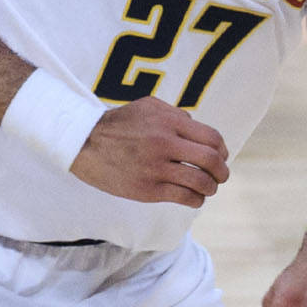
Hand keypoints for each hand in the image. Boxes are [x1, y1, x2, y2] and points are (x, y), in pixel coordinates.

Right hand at [71, 98, 229, 206]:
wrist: (84, 143)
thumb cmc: (118, 124)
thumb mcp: (147, 106)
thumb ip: (175, 114)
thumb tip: (197, 127)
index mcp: (168, 123)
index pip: (212, 138)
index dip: (223, 150)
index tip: (222, 157)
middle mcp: (165, 144)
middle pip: (211, 161)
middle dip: (222, 172)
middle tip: (221, 176)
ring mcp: (156, 169)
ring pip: (201, 182)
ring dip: (211, 188)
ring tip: (208, 188)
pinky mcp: (148, 190)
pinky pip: (184, 197)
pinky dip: (196, 199)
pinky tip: (194, 198)